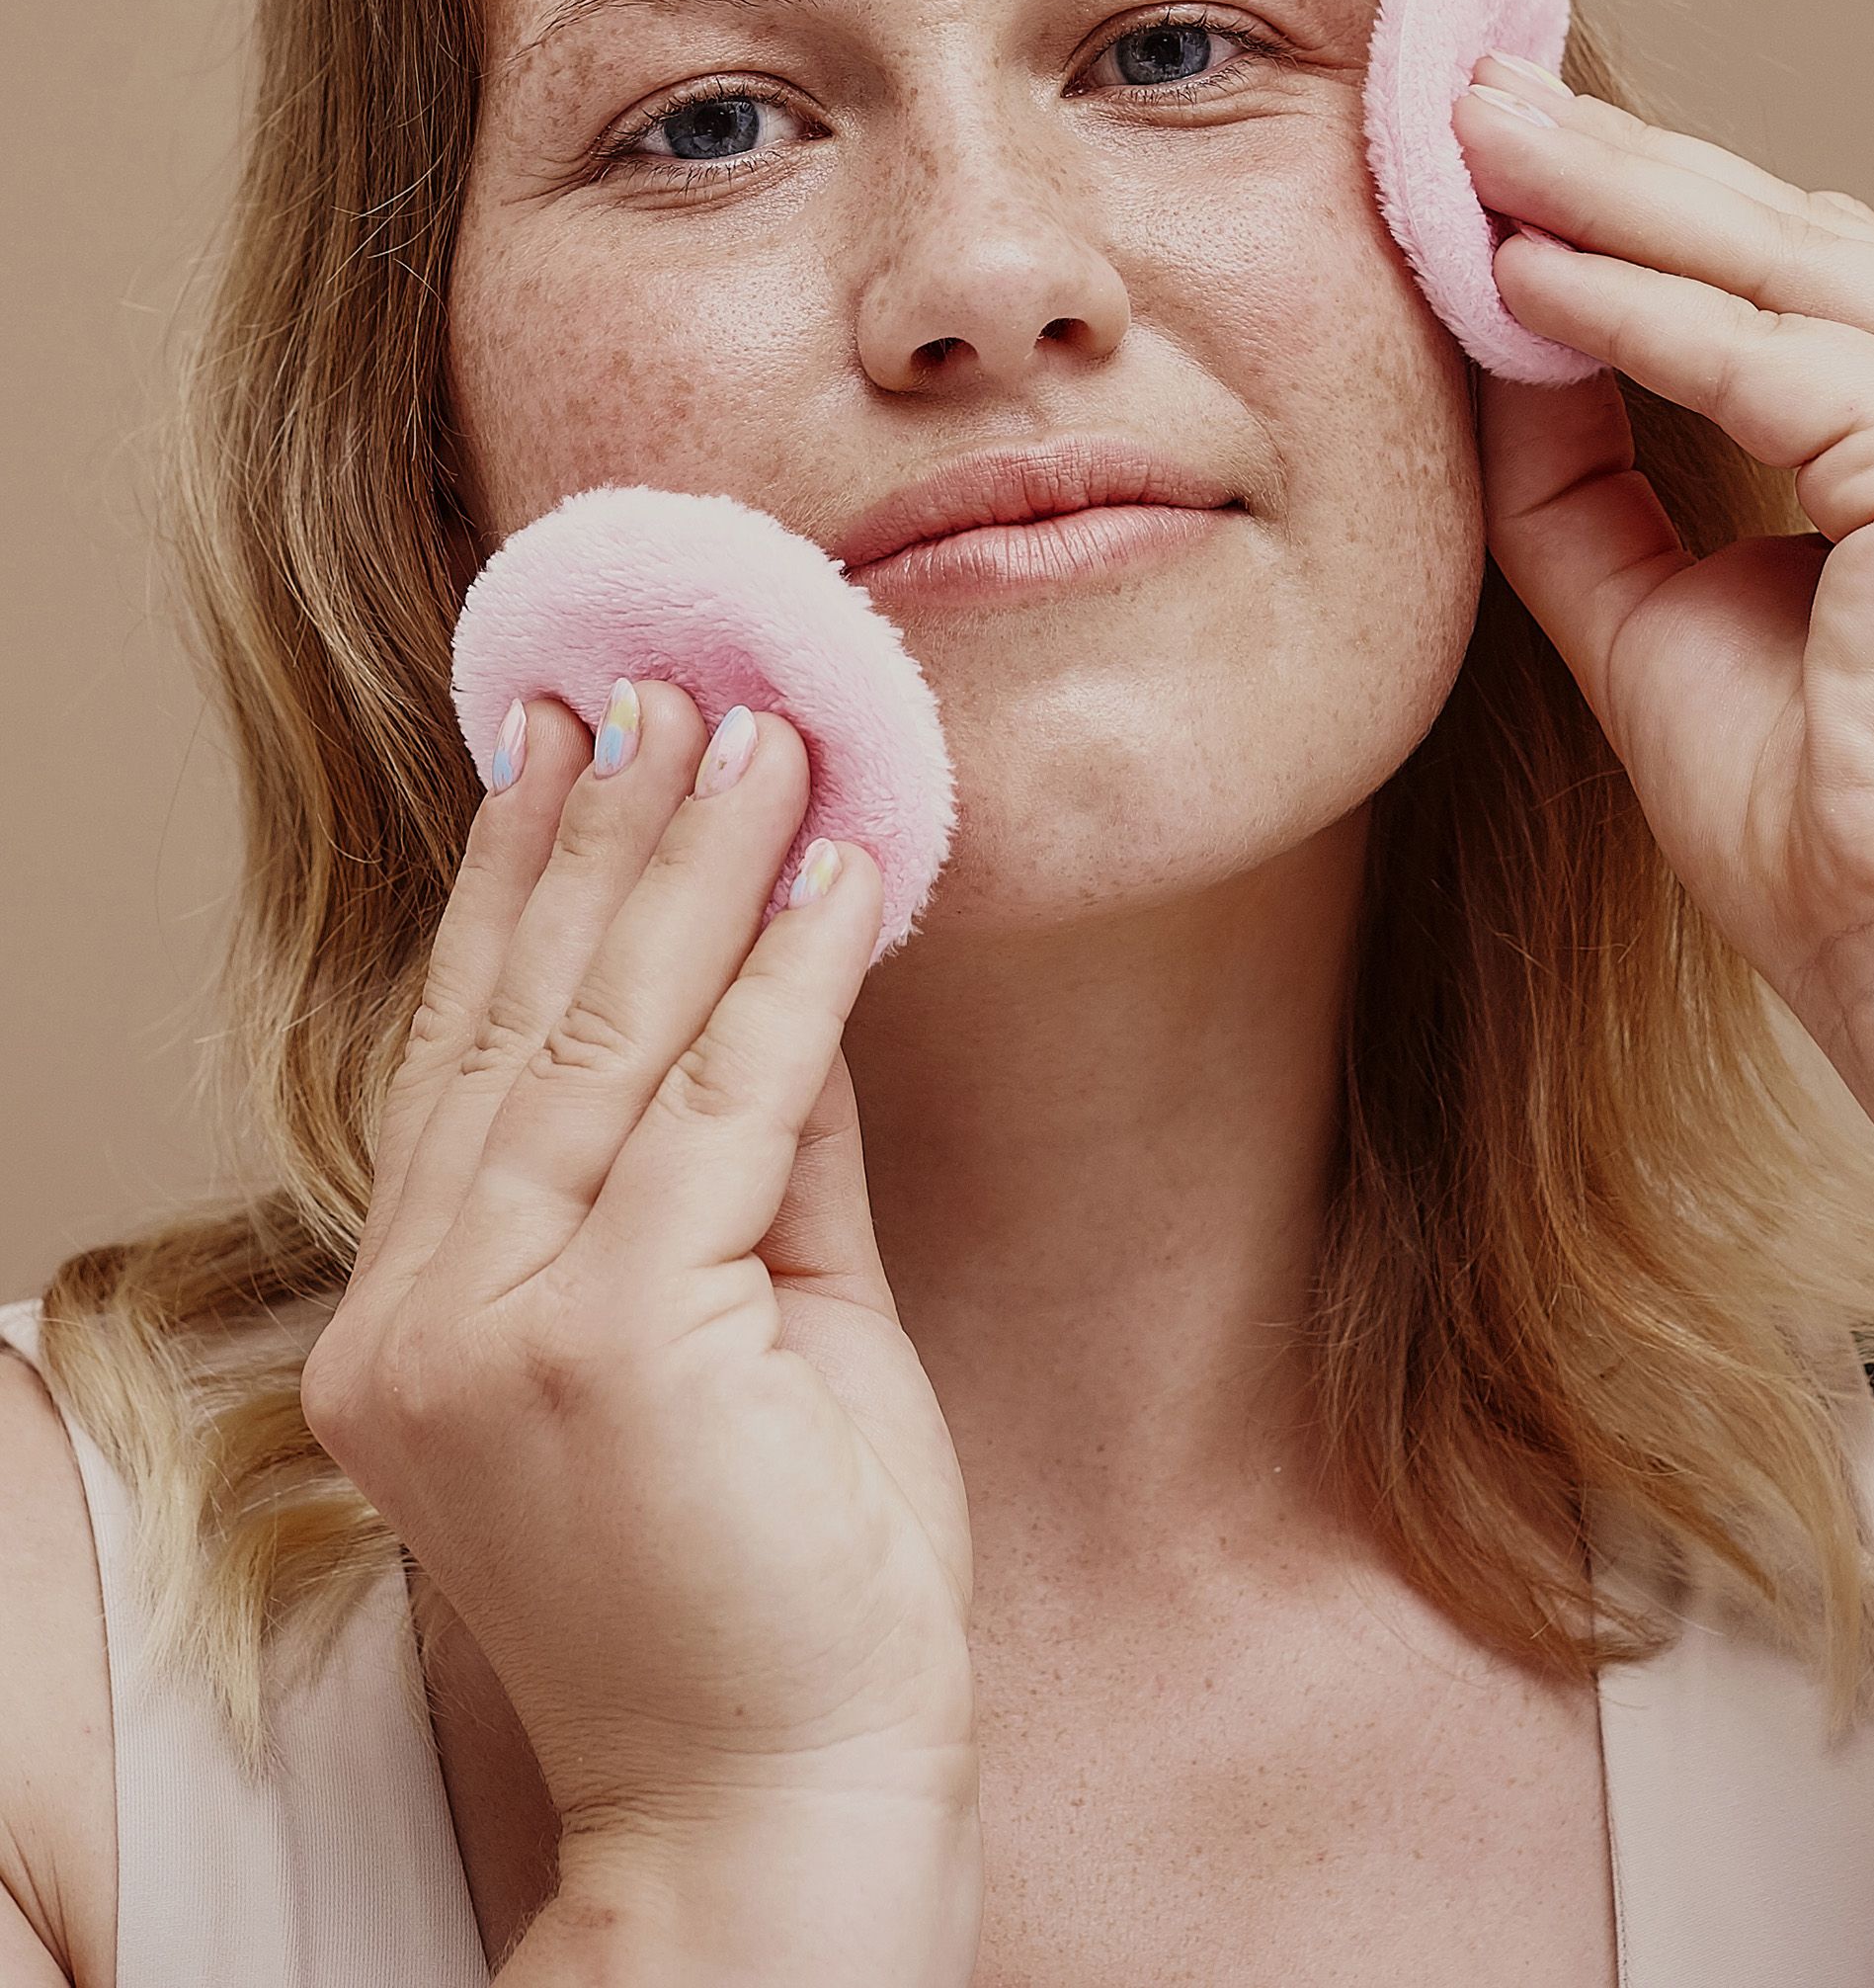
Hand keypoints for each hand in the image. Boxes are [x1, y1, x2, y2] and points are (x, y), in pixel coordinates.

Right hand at [298, 682, 979, 1901]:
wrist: (782, 1816)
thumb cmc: (773, 1591)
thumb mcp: (742, 1335)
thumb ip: (746, 1160)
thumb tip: (785, 964)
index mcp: (417, 1321)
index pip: (464, 1055)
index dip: (510, 887)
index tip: (555, 745)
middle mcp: (420, 1317)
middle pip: (522, 1020)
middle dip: (602, 835)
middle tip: (657, 681)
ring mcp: (496, 1331)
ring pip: (605, 1037)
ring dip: (693, 863)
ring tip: (750, 728)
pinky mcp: (613, 1343)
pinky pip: (720, 1108)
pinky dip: (788, 976)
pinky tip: (833, 870)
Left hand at [1452, 51, 1873, 1250]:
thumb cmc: (1830, 843)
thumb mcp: (1658, 630)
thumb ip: (1586, 495)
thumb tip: (1503, 350)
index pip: (1765, 287)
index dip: (1624, 215)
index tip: (1485, 168)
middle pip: (1770, 241)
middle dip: (1605, 162)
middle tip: (1462, 91)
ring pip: (1774, 263)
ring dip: (1608, 191)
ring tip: (1467, 130)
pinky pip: (1768, 359)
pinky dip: (1636, 308)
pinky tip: (1519, 268)